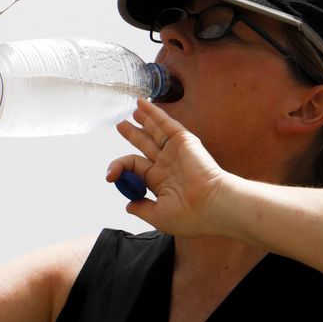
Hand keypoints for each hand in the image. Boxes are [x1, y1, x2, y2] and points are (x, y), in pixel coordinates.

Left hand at [106, 98, 230, 236]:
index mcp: (161, 182)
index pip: (136, 168)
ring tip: (133, 112)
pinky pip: (166, 124)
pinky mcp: (184, 142)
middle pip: (145, 146)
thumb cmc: (191, 216)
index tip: (110, 176)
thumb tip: (129, 205)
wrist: (212, 206)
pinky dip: (154, 113)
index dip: (120, 168)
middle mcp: (168, 166)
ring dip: (144, 121)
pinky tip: (143, 105)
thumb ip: (142, 208)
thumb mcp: (158, 216)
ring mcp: (176, 152)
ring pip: (155, 132)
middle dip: (133, 135)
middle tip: (122, 126)